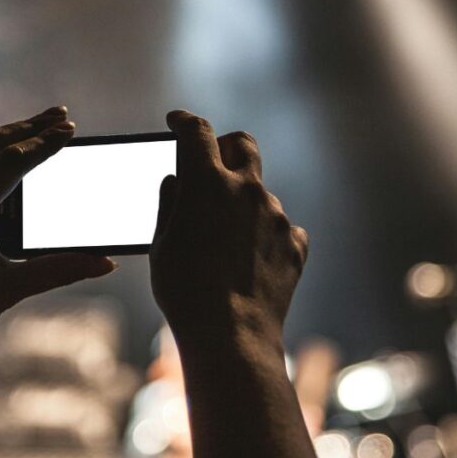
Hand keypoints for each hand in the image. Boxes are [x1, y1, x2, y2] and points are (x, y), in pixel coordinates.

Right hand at [149, 110, 308, 359]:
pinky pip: (281, 228)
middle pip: (243, 144)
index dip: (184, 122)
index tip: (177, 122)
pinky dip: (266, 236)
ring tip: (224, 243)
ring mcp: (276, 215)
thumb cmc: (184, 291)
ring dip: (243, 205)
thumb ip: (171, 204)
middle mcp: (247, 189)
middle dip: (226, 146)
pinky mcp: (295, 243)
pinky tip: (250, 261)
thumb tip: (177, 182)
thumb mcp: (161, 244)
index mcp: (206, 182)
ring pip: (260, 194)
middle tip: (212, 164)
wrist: (231, 335)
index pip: (197, 131)